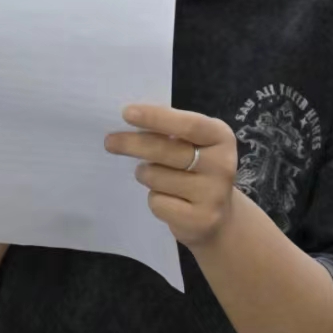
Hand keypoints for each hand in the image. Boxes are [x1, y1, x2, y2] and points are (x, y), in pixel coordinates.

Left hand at [105, 105, 238, 248]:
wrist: (219, 218)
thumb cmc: (197, 171)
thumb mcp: (193, 145)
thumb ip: (170, 132)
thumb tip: (129, 120)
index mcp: (221, 137)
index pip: (188, 125)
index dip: (156, 118)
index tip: (126, 113)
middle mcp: (222, 164)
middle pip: (166, 151)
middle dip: (133, 144)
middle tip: (110, 142)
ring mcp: (213, 194)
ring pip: (156, 178)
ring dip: (145, 175)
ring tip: (153, 176)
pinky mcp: (200, 219)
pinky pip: (158, 203)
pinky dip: (154, 199)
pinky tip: (168, 200)